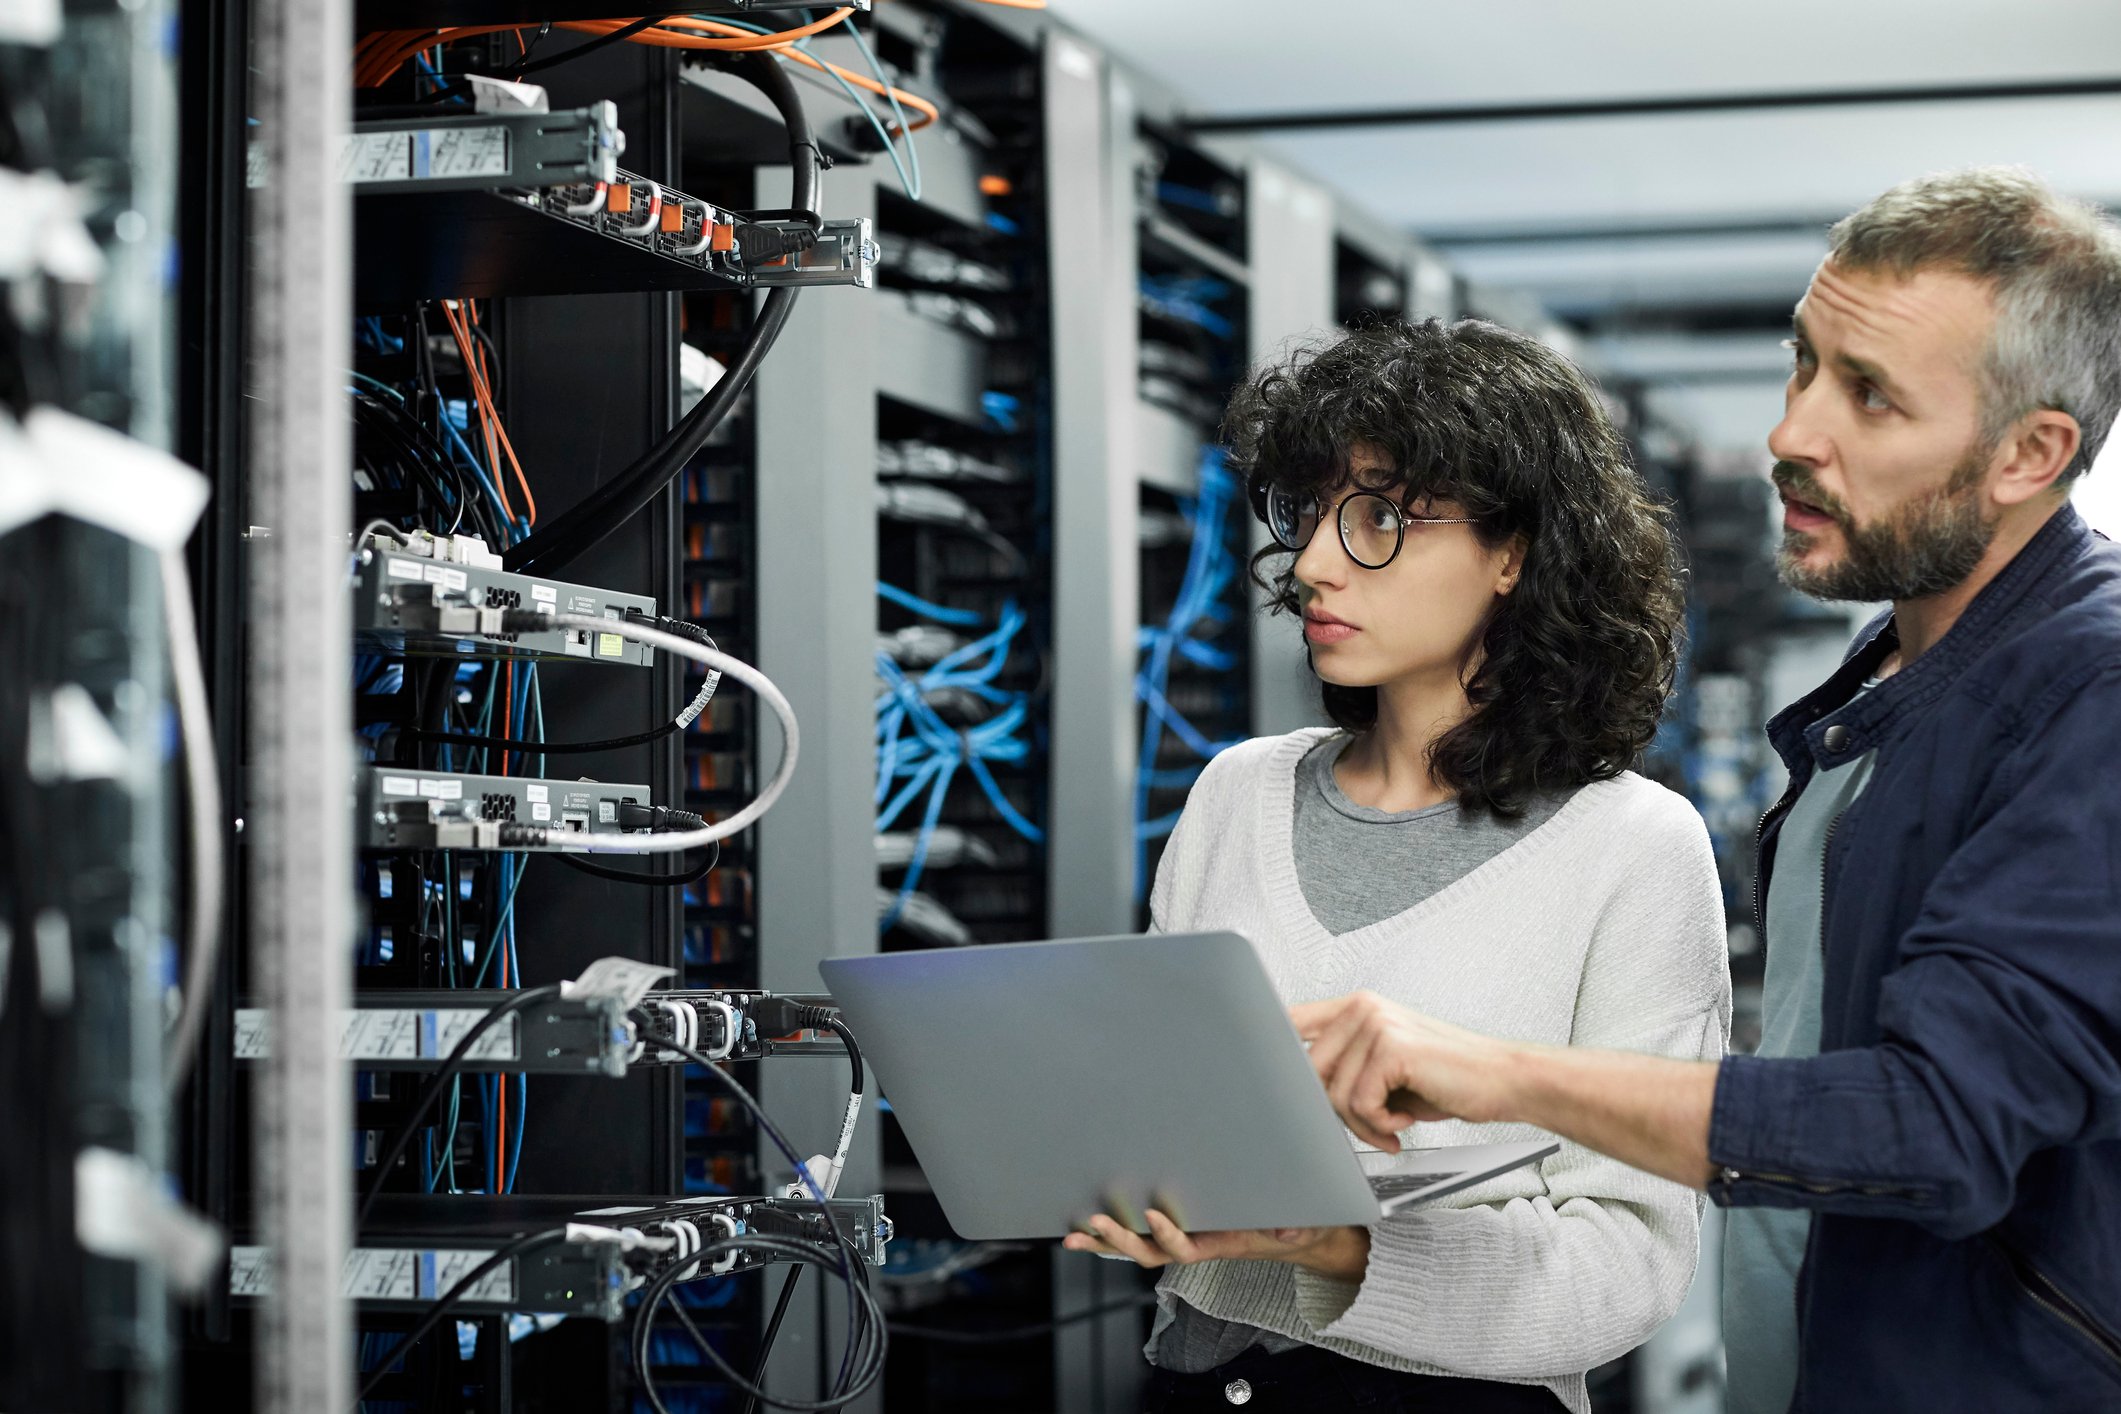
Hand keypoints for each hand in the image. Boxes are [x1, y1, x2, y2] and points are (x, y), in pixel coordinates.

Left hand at [1061, 1209, 1368, 1280]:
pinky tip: (1084, 1221)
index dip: (1168, 1236)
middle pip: (1148, 1251)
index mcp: (1216, 1245)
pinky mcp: (1176, 1224)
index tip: (1153, 1214)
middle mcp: (1192, 1244)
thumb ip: (1295, 1231)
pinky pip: (1138, 1230)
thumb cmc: (1292, 1228)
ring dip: (1104, 1239)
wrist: (1293, 1234)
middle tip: (1094, 1222)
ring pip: (1136, 1244)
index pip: (1185, 1249)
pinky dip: (1112, 1229)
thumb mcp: (1300, 1228)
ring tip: (1074, 1232)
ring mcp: (1181, 1236)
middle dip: (1119, 1239)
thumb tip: (1288, 1231)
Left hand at [1290, 991, 1522, 1149]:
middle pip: (1308, 1073)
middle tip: (1372, 1126)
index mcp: (1357, 1007)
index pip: (1291, 1022)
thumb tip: (1295, 1095)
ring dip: (1363, 1124)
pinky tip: (1405, 1121)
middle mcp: (1362, 1008)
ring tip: (1394, 1124)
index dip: (1274, 1056)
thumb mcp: (1386, 1068)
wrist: (1502, 1080)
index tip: (1270, 1085)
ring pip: (1333, 1094)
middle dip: (1336, 1112)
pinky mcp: (1392, 1048)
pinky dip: (1379, 1125)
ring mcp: (1376, 1024)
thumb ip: (1345, 1068)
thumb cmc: (1445, 1079)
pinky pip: (1359, 1104)